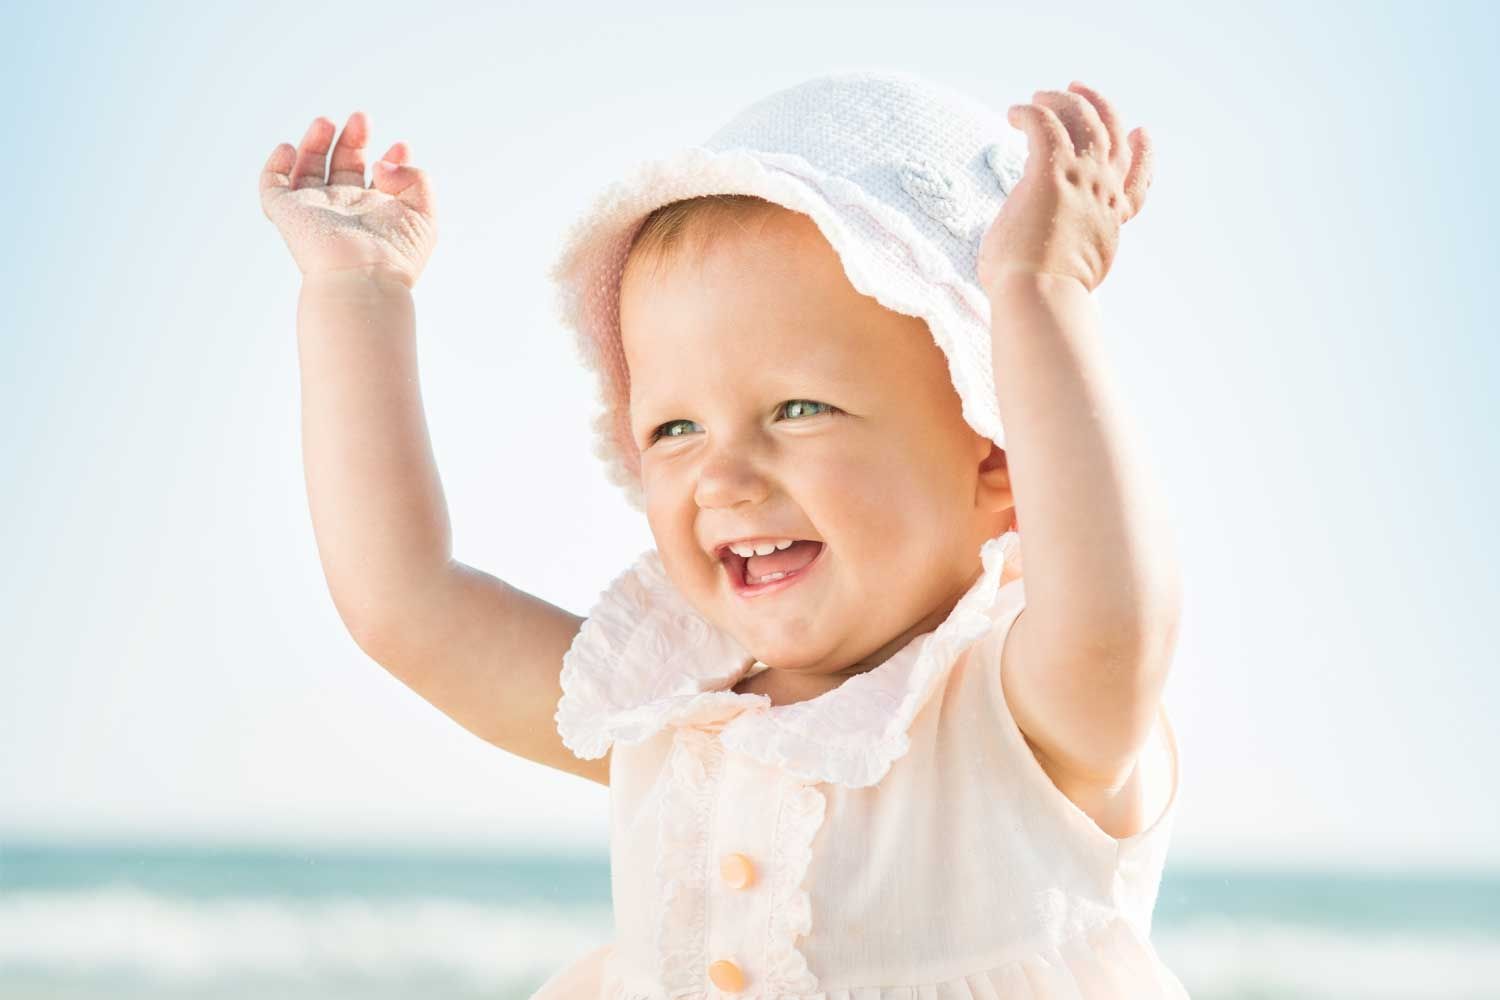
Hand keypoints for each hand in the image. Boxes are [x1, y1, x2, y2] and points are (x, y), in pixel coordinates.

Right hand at [259, 112, 437, 288]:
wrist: (363, 277)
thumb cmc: (396, 255)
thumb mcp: (424, 214)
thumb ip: (414, 179)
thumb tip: (380, 164)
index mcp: (378, 215)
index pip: (380, 179)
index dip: (391, 159)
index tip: (402, 146)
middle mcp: (346, 212)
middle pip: (344, 168)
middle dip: (353, 140)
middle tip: (361, 118)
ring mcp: (316, 212)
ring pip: (307, 170)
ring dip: (316, 143)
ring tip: (327, 123)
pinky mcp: (288, 213)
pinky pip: (272, 186)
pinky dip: (275, 164)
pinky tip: (289, 148)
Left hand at [977, 81, 1152, 294]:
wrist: (1041, 298)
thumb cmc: (1041, 299)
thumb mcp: (1068, 275)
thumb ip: (1068, 256)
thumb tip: (1043, 259)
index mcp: (1111, 223)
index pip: (1137, 184)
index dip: (1143, 156)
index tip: (1142, 134)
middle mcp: (1104, 196)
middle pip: (1112, 137)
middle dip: (1098, 107)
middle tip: (1076, 89)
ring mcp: (1081, 180)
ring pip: (1082, 121)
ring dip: (1062, 102)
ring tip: (1039, 96)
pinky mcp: (1051, 172)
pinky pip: (1045, 125)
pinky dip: (1031, 113)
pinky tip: (1014, 113)